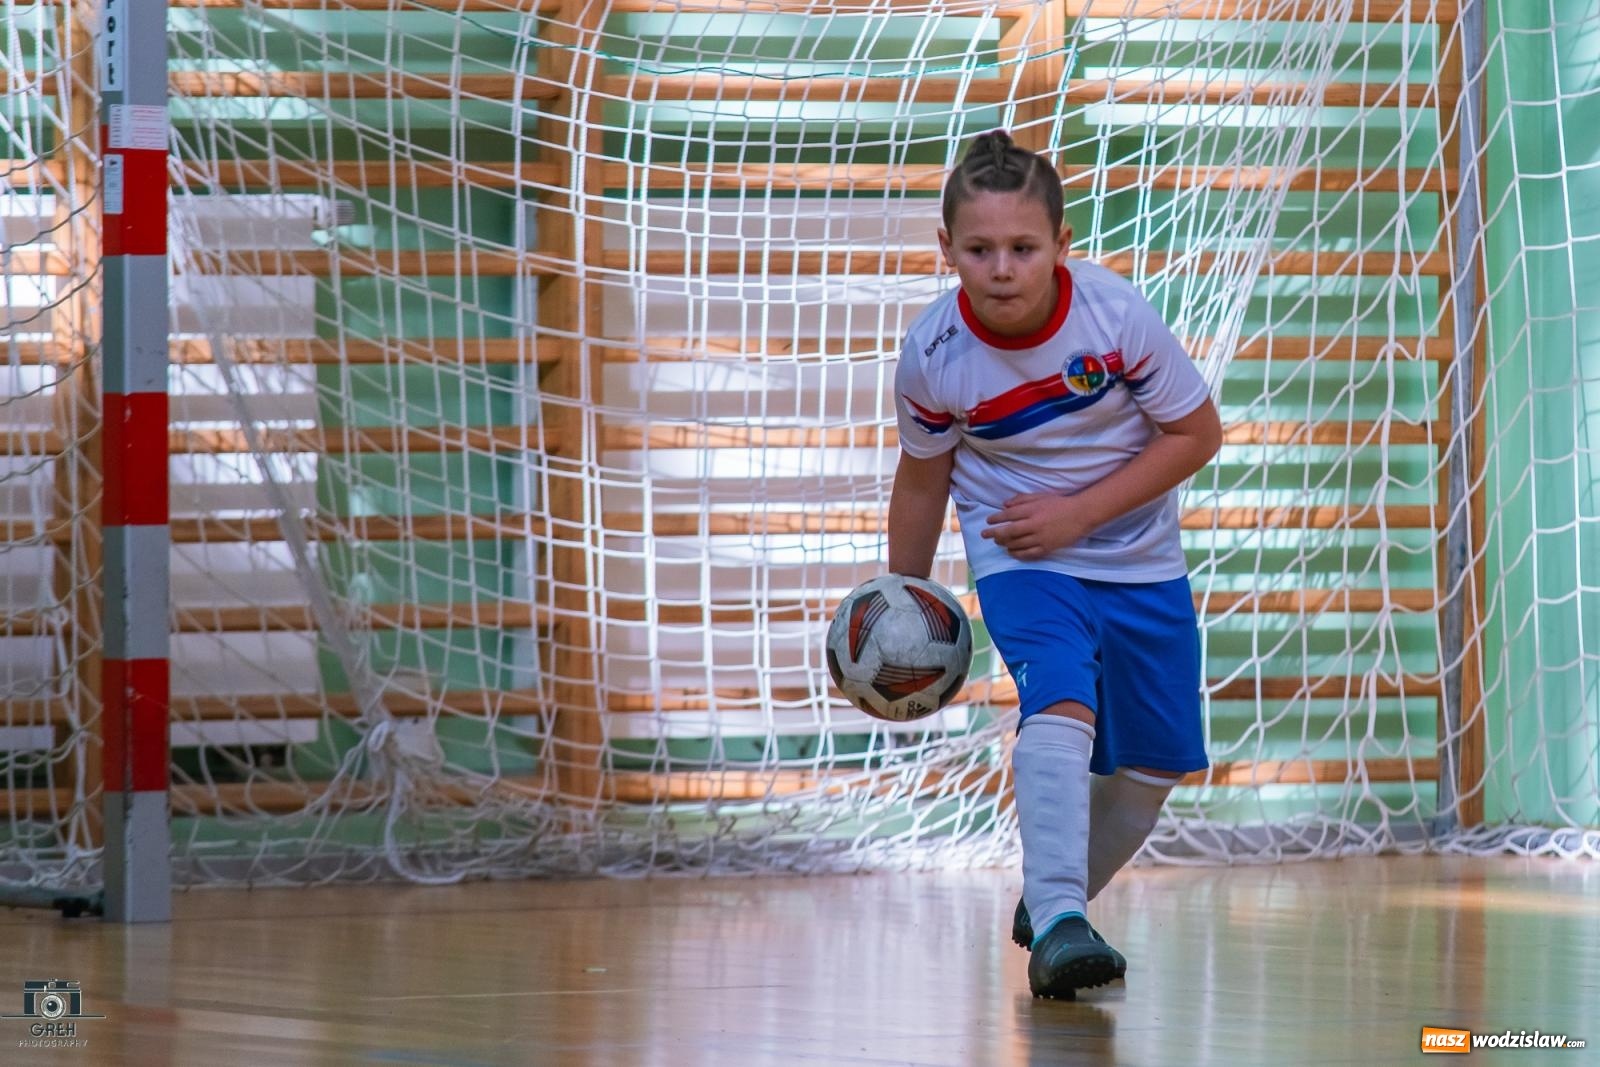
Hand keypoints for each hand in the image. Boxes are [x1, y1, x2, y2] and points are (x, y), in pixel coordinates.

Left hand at [980, 492, 1094, 559]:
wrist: (1081, 515)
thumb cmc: (1059, 504)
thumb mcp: (1040, 496)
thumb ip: (1022, 499)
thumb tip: (1004, 505)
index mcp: (1033, 510)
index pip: (1009, 515)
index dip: (996, 518)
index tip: (988, 521)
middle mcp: (1035, 524)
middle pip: (1009, 531)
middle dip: (994, 533)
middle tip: (985, 534)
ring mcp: (1041, 538)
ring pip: (1017, 544)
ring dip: (1004, 543)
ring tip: (998, 542)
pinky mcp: (1047, 548)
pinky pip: (1028, 554)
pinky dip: (1017, 554)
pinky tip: (1011, 552)